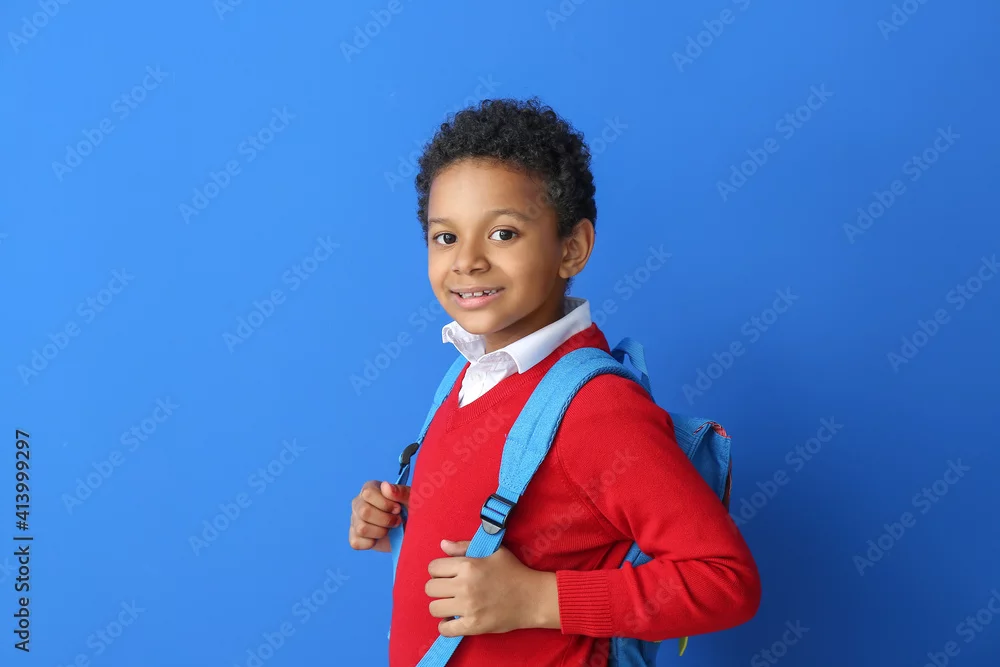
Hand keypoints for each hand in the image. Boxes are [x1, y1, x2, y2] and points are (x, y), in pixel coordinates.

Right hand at [348, 481, 409, 551]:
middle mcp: (359, 503)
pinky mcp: (355, 537)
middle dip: (385, 520)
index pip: (368, 494)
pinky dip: (371, 543)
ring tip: (390, 529)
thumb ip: (400, 492)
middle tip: (397, 521)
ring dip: (380, 532)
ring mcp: (355, 520)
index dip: (385, 504)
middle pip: (364, 512)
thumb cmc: (411, 511)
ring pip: (361, 528)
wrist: (411, 531)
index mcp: (370, 489)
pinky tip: (380, 538)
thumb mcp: (411, 499)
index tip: (398, 509)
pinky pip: (356, 542)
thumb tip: (386, 486)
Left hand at [425, 540, 559, 635]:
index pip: (433, 567)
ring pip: (434, 608)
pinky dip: (446, 626)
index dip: (438, 570)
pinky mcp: (473, 625)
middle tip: (449, 589)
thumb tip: (443, 545)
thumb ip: (464, 546)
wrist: (533, 597)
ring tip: (452, 604)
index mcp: (468, 566)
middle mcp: (465, 586)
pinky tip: (453, 620)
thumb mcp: (493, 552)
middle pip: (430, 588)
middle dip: (437, 587)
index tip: (447, 574)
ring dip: (441, 606)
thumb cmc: (514, 571)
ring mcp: (468, 607)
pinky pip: (445, 629)